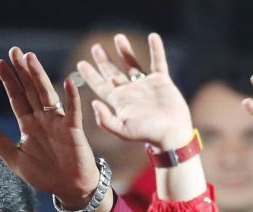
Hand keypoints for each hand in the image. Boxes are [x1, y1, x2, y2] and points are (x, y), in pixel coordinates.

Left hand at [0, 48, 101, 210]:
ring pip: (47, 94)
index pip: (17, 98)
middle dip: (22, 71)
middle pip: (30, 90)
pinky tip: (66, 82)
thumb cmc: (45, 174)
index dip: (9, 81)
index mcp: (28, 125)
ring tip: (30, 58)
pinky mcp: (73, 130)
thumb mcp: (16, 160)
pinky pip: (72, 111)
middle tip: (14, 51)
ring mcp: (58, 122)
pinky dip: (71, 97)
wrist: (69, 188)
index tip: (0, 63)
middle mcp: (42, 119)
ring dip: (39, 76)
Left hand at [76, 33, 192, 149]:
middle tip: (96, 47)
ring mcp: (146, 85)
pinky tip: (153, 36)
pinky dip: (156, 49)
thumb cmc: (147, 134)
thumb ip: (105, 119)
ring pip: (132, 63)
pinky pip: (158, 62)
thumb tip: (93, 103)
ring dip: (125, 50)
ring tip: (118, 37)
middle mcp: (130, 91)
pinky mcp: (162, 81)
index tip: (80, 64)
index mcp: (119, 101)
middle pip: (113, 72)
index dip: (90, 75)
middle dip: (103, 60)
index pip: (100, 85)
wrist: (171, 133)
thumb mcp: (122, 130)